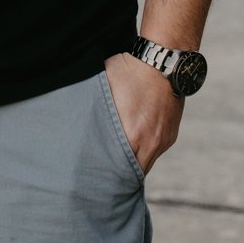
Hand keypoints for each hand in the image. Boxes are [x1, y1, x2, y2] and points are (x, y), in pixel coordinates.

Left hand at [104, 51, 182, 175]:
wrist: (164, 61)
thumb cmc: (128, 71)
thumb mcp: (104, 88)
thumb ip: (94, 111)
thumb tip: (73, 123)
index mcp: (132, 135)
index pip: (119, 170)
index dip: (107, 177)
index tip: (94, 181)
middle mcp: (151, 142)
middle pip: (133, 172)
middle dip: (119, 176)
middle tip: (102, 179)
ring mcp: (163, 139)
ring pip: (146, 162)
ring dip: (132, 163)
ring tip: (115, 162)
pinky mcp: (170, 134)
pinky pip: (155, 150)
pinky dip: (143, 150)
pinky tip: (132, 144)